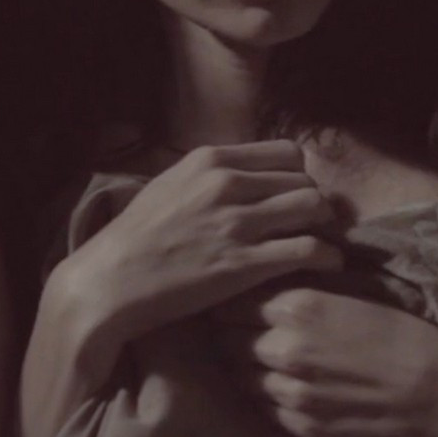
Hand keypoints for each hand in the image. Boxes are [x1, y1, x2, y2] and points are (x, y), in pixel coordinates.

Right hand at [60, 141, 343, 345]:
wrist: (109, 282)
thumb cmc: (134, 239)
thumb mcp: (168, 186)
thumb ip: (208, 175)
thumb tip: (243, 174)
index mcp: (208, 161)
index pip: (286, 153)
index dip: (300, 177)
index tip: (296, 197)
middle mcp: (225, 184)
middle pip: (304, 181)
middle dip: (315, 203)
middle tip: (314, 225)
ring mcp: (236, 224)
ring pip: (313, 208)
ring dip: (326, 226)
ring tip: (323, 243)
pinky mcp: (244, 264)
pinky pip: (308, 250)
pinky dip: (328, 256)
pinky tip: (328, 265)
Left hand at [211, 283, 437, 436]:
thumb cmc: (403, 335)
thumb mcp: (350, 297)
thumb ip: (303, 295)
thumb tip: (265, 289)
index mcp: (298, 309)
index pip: (233, 302)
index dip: (227, 301)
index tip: (226, 301)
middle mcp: (286, 350)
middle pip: (227, 340)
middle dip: (226, 333)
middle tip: (227, 330)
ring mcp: (291, 393)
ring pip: (240, 377)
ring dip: (242, 367)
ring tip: (250, 359)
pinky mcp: (302, 426)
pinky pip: (263, 409)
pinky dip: (264, 396)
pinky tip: (277, 387)